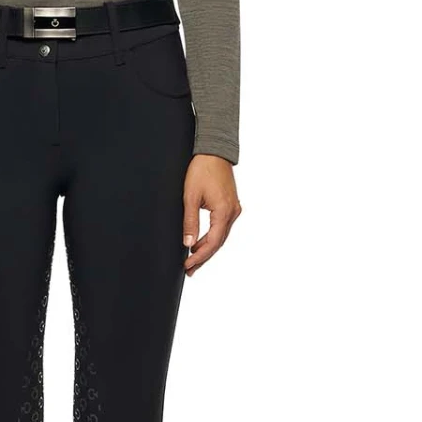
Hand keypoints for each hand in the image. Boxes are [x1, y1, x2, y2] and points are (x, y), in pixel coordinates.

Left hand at [182, 154, 241, 275]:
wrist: (214, 152)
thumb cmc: (202, 170)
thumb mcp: (190, 197)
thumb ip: (190, 222)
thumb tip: (188, 243)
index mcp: (224, 212)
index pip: (213, 242)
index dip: (200, 256)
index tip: (188, 265)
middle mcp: (233, 212)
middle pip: (218, 243)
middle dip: (203, 257)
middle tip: (190, 269)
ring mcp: (234, 209)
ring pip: (221, 236)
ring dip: (207, 248)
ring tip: (192, 259)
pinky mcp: (231, 206)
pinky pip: (222, 228)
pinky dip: (212, 237)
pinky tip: (201, 242)